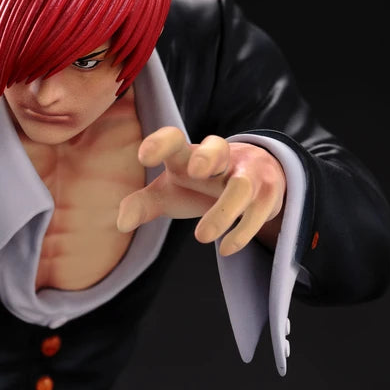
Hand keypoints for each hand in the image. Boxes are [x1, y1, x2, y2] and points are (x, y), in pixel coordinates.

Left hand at [115, 127, 285, 255]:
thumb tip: (122, 223)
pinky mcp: (268, 194)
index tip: (144, 156)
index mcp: (188, 156)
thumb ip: (143, 205)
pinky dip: (242, 232)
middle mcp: (220, 159)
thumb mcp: (169, 193)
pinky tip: (225, 249)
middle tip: (196, 172)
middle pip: (217, 148)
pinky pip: (259, 211)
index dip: (160, 144)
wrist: (255, 177)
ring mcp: (247, 174)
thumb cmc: (200, 185)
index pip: (174, 140)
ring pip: (242, 186)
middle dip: (207, 157)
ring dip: (224, 210)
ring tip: (202, 236)